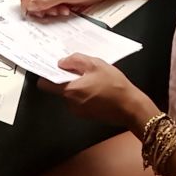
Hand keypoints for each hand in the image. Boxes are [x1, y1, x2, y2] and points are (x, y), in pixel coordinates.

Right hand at [15, 0, 106, 16]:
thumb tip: (29, 7)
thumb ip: (43, 1)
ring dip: (47, 9)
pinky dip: (54, 9)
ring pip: (39, 1)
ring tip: (59, 10)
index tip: (30, 6)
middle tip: (45, 12)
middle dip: (38, 5)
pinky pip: (48, 4)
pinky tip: (64, 10)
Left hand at [39, 55, 155, 129]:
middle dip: (67, 78)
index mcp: (70, 90)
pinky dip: (84, 94)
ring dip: (78, 85)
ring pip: (70, 94)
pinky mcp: (87, 115)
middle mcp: (70, 103)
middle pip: (59, 88)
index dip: (46, 74)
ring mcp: (78, 111)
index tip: (52, 66)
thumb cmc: (114, 85)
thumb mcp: (95, 64)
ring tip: (93, 77)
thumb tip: (62, 62)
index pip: (45, 85)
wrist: (130, 107)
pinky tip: (98, 87)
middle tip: (80, 68)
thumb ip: (75, 60)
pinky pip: (79, 101)